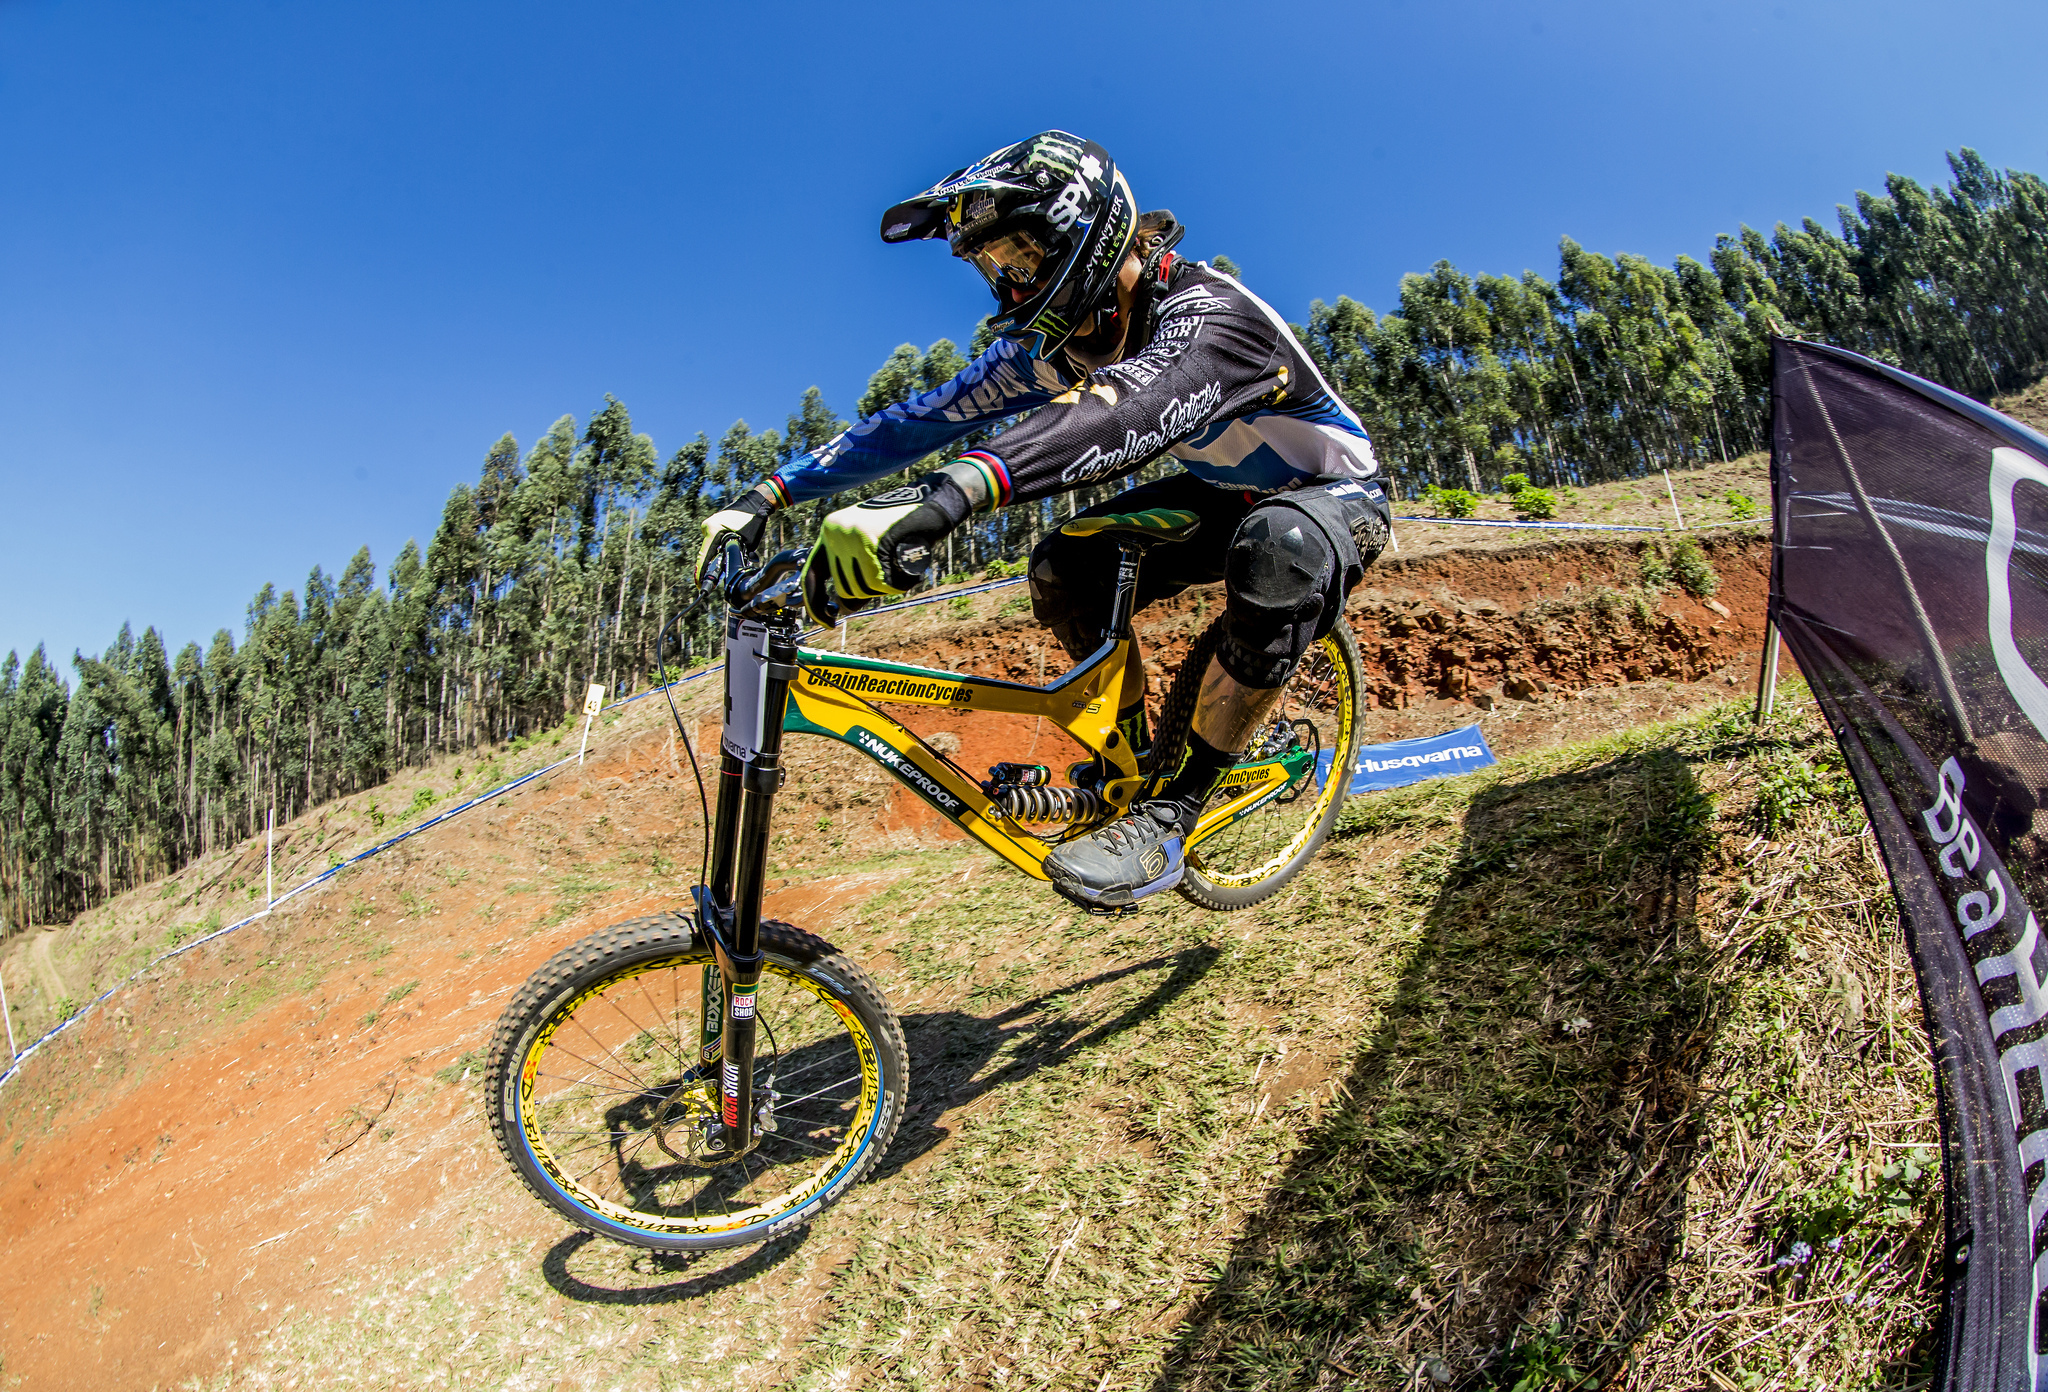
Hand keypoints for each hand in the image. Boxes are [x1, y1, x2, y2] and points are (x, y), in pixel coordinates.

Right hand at [695, 495, 771, 584]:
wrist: (755, 504)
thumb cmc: (752, 522)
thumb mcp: (745, 543)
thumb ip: (733, 555)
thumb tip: (727, 568)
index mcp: (713, 531)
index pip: (704, 556)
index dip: (701, 573)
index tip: (700, 584)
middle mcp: (707, 527)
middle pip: (705, 553)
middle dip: (708, 567)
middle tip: (710, 583)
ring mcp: (709, 524)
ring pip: (709, 547)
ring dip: (714, 558)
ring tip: (718, 570)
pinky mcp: (713, 524)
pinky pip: (713, 541)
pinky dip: (717, 549)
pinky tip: (724, 556)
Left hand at [800, 475, 970, 624]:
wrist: (932, 501)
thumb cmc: (905, 528)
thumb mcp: (872, 550)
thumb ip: (854, 575)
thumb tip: (842, 608)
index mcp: (830, 531)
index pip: (811, 576)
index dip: (816, 604)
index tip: (827, 622)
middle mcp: (834, 532)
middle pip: (843, 589)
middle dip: (868, 591)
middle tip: (889, 577)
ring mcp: (849, 535)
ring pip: (861, 589)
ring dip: (885, 586)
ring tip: (900, 563)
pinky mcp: (868, 542)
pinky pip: (879, 584)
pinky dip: (896, 584)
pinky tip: (906, 566)